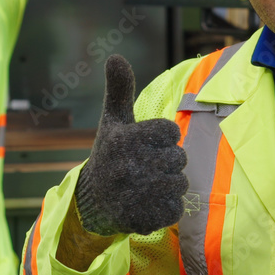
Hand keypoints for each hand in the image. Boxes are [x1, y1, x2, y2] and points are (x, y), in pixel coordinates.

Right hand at [74, 55, 187, 235]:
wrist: (92, 202)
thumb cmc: (110, 154)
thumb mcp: (113, 120)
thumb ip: (119, 89)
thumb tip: (115, 55)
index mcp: (124, 139)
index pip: (171, 131)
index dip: (163, 137)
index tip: (145, 143)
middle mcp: (128, 167)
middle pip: (180, 158)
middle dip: (169, 162)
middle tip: (147, 166)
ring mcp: (136, 195)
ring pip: (181, 184)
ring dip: (170, 184)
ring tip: (148, 184)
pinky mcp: (143, 219)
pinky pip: (177, 209)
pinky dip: (168, 207)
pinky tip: (149, 202)